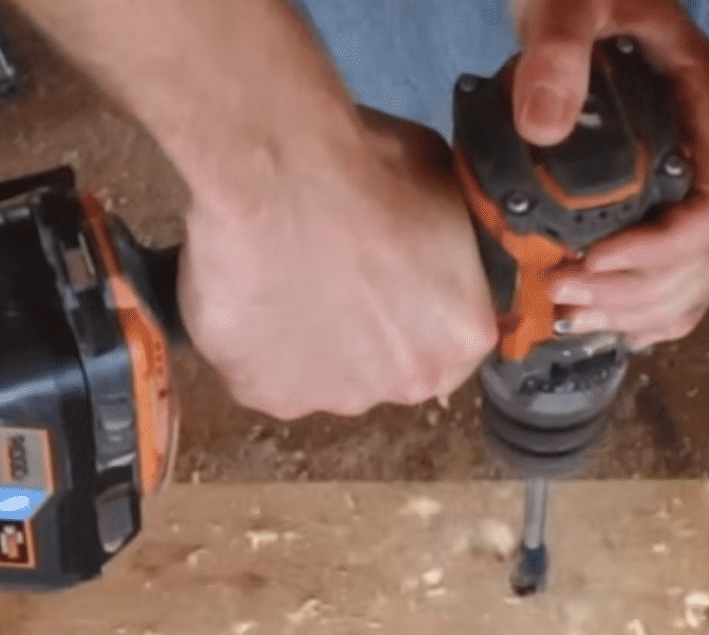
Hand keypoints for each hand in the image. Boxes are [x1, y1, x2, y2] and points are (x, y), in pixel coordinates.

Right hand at [178, 110, 497, 418]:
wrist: (274, 170)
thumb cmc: (366, 164)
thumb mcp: (443, 189)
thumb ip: (448, 245)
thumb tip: (434, 248)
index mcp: (463, 337)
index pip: (446, 342)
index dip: (411, 310)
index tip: (381, 278)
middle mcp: (408, 383)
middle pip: (384, 369)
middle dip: (361, 331)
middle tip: (328, 274)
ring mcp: (333, 397)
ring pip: (318, 376)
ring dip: (304, 340)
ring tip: (278, 277)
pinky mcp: (262, 393)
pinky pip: (257, 372)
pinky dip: (249, 341)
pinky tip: (245, 291)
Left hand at [513, 0, 708, 347]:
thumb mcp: (571, 5)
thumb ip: (559, 53)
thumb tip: (542, 126)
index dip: (663, 250)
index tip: (597, 258)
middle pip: (704, 258)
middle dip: (634, 289)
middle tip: (563, 293)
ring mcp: (695, 183)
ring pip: (692, 277)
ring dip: (634, 309)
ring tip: (570, 314)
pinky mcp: (667, 199)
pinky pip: (677, 274)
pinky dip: (646, 309)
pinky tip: (605, 322)